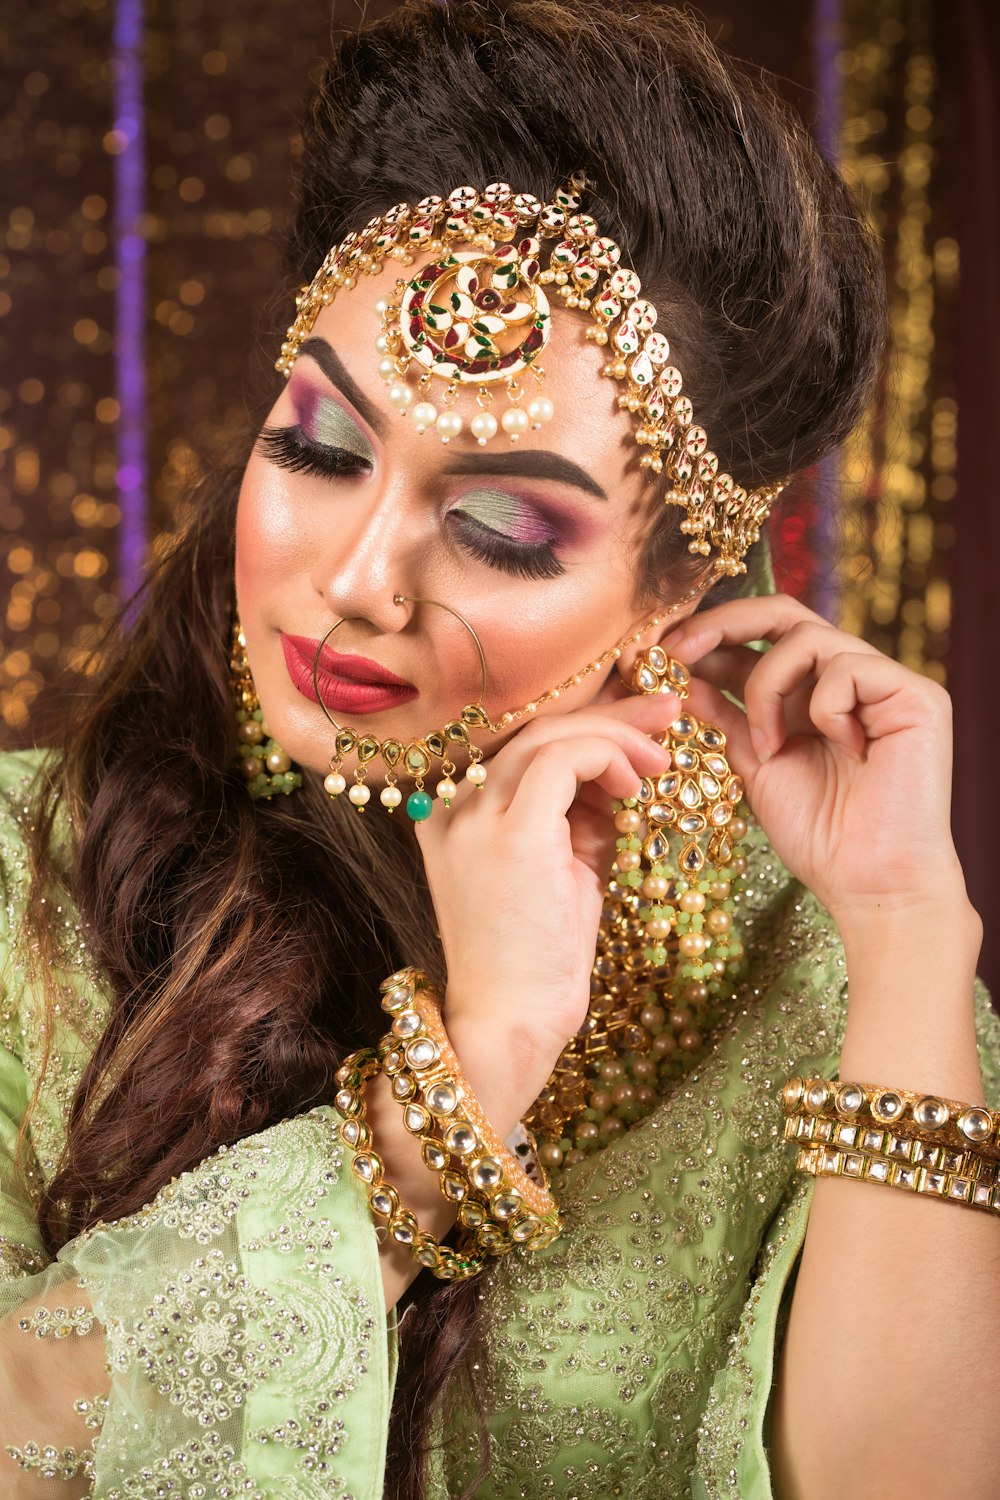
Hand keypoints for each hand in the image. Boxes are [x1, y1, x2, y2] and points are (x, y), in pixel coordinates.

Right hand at [414, 695, 675, 1097]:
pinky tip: (634, 788)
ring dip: (616, 736)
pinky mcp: (510, 834)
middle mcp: (451, 803)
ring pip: (550, 734)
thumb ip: (577, 816)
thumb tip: (620, 772)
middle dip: (612, 713)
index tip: (641, 722)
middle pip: (535, 725)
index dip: (585, 720)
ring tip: (661, 761)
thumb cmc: (534, 957)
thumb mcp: (557, 868)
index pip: (520, 737)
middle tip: (668, 713)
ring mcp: (473, 815)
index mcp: (449, 809)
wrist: (509, 1021)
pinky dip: (606, 758)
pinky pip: (562, 760)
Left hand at [648, 593, 971, 930]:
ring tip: (769, 745)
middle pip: (784, 614)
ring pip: (808, 636)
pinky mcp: (917, 695)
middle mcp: (850, 679)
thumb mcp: (752, 764)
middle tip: (678, 649)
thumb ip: (723, 715)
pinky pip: (848, 668)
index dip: (709, 636)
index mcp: (811, 694)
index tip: (658, 655)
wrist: (871, 886)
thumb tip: (678, 672)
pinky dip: (822, 705)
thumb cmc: (819, 837)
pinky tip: (837, 747)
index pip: (760, 637)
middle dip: (723, 624)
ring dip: (767, 686)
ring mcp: (886, 684)